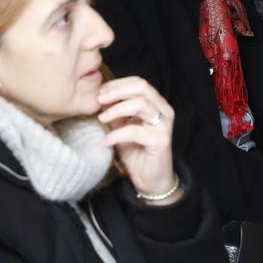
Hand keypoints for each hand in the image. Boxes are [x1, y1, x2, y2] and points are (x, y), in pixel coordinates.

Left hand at [96, 76, 176, 196]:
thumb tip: (99, 97)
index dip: (117, 84)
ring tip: (102, 119)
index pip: (138, 82)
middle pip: (142, 87)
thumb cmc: (136, 152)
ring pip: (140, 104)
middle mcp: (163, 110)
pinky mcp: (161, 140)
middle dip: (117, 91)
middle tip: (99, 100)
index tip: (99, 92)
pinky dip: (116, 135)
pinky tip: (106, 142)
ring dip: (116, 110)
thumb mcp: (122, 126)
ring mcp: (164, 124)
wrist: (150, 179)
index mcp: (156, 103)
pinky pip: (135, 131)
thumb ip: (115, 112)